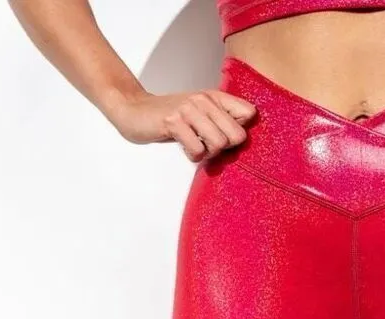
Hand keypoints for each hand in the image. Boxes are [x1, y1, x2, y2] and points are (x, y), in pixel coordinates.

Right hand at [108, 89, 256, 161]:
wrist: (135, 109)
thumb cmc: (172, 117)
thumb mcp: (202, 113)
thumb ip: (223, 120)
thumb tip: (244, 136)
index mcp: (215, 97)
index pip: (249, 113)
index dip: (240, 130)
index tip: (224, 133)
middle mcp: (204, 100)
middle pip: (238, 135)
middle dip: (225, 148)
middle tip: (208, 144)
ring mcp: (189, 110)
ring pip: (219, 143)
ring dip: (208, 153)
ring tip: (195, 145)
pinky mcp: (174, 122)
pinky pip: (198, 150)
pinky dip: (193, 155)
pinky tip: (184, 147)